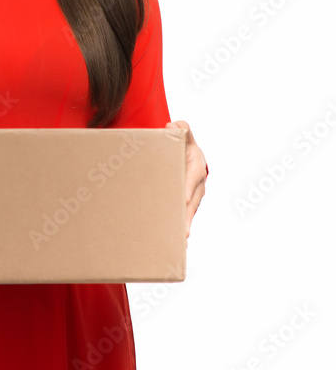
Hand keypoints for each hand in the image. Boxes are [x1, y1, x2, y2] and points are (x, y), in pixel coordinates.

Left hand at [165, 120, 207, 240]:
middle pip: (192, 203)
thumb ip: (181, 129)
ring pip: (189, 214)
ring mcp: (193, 197)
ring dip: (184, 227)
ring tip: (179, 241)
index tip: (184, 199)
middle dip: (186, 216)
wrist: (190, 156)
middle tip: (181, 230)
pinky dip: (182, 229)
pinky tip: (178, 243)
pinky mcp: (187, 205)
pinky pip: (184, 217)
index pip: (192, 180)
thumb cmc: (185, 146)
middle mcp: (198, 186)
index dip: (188, 190)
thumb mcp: (185, 136)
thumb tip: (172, 126)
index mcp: (197, 169)